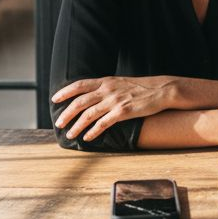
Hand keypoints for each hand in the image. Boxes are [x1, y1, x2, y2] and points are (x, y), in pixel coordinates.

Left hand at [53, 75, 181, 141]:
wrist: (162, 90)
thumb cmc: (142, 88)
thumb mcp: (121, 83)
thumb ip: (106, 87)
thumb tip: (92, 96)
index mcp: (106, 81)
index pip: (80, 84)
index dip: (65, 92)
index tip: (54, 99)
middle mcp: (108, 89)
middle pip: (80, 101)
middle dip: (66, 113)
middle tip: (58, 124)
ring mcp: (115, 100)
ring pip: (88, 114)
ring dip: (76, 126)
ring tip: (70, 135)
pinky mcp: (123, 111)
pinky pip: (103, 123)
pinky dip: (93, 131)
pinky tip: (88, 137)